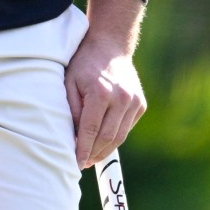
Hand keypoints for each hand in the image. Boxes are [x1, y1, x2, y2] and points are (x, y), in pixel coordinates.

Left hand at [67, 0, 148, 166]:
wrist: (110, 46)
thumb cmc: (84, 64)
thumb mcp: (69, 82)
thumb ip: (71, 110)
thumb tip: (73, 138)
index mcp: (101, 92)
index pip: (90, 130)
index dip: (82, 149)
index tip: (76, 163)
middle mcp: (121, 98)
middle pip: (107, 137)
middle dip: (94, 154)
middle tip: (82, 163)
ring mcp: (134, 101)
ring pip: (120, 136)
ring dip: (105, 150)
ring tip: (91, 157)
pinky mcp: (140, 104)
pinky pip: (127, 128)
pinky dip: (115, 138)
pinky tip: (103, 142)